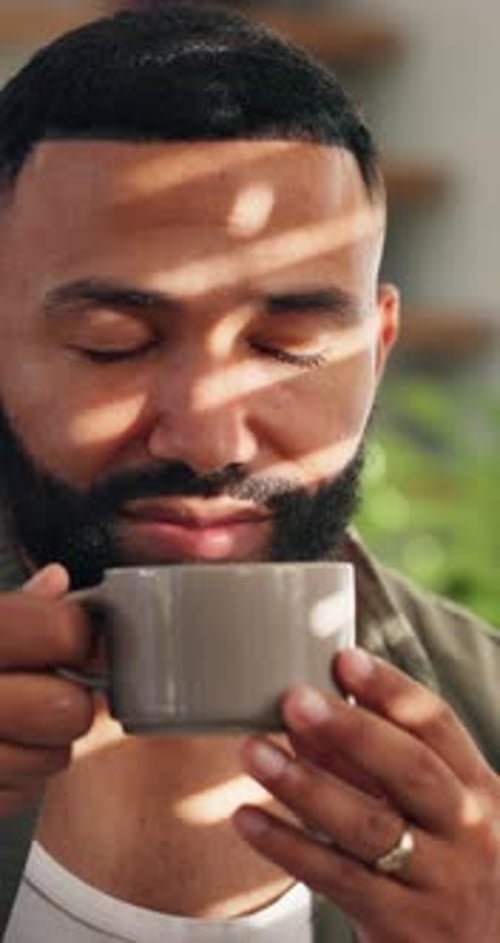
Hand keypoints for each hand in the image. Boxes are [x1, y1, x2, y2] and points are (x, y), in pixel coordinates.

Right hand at [0, 564, 94, 816]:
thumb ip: (8, 609)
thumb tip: (56, 583)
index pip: (61, 631)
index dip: (77, 633)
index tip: (70, 636)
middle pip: (66, 707)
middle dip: (69, 698)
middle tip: (48, 686)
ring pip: (52, 758)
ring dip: (45, 742)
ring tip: (12, 721)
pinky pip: (19, 794)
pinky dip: (14, 777)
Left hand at [234, 649, 499, 942]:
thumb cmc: (449, 867)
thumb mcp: (433, 811)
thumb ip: (373, 765)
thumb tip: (306, 719)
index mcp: (477, 788)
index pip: (436, 724)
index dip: (390, 688)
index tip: (343, 658)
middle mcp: (470, 830)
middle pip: (410, 770)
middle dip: (350, 730)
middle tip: (294, 699)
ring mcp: (441, 882)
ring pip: (369, 827)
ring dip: (305, 786)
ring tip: (253, 752)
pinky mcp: (406, 927)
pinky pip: (338, 880)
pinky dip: (289, 847)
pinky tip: (248, 819)